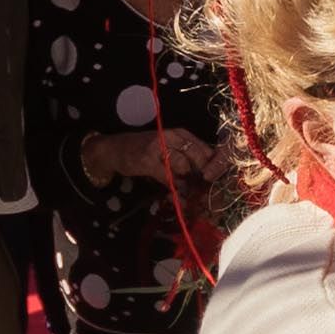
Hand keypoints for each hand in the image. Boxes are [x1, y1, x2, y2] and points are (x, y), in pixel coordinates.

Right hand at [85, 126, 219, 189]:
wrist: (114, 149)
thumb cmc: (145, 151)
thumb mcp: (170, 150)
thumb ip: (188, 160)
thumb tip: (209, 179)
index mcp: (182, 134)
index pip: (208, 149)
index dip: (219, 165)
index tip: (220, 182)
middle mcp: (174, 137)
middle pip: (201, 157)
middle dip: (207, 178)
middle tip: (209, 195)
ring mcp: (160, 147)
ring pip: (185, 167)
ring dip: (190, 187)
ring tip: (192, 199)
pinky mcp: (148, 160)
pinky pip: (168, 178)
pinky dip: (175, 191)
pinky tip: (179, 199)